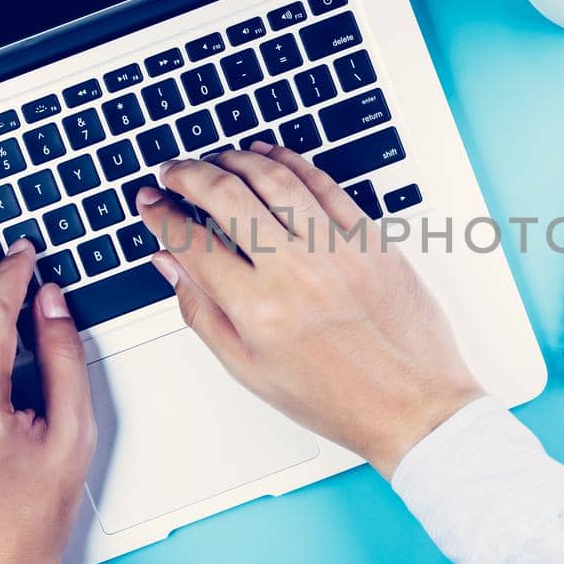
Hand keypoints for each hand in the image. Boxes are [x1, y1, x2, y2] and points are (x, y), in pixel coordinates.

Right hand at [136, 141, 483, 477]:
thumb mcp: (250, 370)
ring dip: (236, 159)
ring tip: (217, 159)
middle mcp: (295, 273)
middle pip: (226, 195)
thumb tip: (170, 264)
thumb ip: (202, 312)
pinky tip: (270, 157)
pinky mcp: (371, 239)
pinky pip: (324, 184)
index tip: (151, 203)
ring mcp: (336, 250)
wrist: (412, 406)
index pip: (192, 243)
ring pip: (274, 178)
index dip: (161, 215)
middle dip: (188, 174)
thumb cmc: (336, 398)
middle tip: (174, 173)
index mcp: (258, 310)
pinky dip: (291, 162)